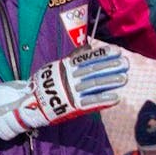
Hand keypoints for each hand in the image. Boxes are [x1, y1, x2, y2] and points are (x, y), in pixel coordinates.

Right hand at [0, 45, 128, 139]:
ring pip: (93, 85)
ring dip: (109, 82)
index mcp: (65, 67)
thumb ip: (73, 59)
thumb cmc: (45, 85)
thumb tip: (87, 48)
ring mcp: (71, 92)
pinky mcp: (72, 107)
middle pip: (92, 70)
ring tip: (124, 79)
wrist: (30, 104)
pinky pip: (90, 103)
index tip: (116, 51)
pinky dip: (102, 100)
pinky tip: (115, 98)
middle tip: (125, 63)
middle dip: (109, 67)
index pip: (86, 58)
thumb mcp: (56, 67)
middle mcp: (68, 78)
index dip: (102, 55)